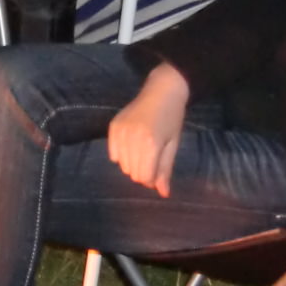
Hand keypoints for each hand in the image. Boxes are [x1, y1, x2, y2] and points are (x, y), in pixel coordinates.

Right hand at [107, 63, 189, 195]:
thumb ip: (165, 170)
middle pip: (133, 173)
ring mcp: (121, 132)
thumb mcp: (172, 145)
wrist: (162, 91)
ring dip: (133, 164)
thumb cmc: (172, 118)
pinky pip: (113, 155)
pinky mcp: (113, 127)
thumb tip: (163, 194)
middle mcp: (133, 139)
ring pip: (122, 166)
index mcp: (151, 144)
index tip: (158, 170)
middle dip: (143, 172)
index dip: (152, 179)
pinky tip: (132, 143)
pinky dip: (121, 155)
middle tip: (152, 158)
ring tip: (143, 149)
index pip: (145, 178)